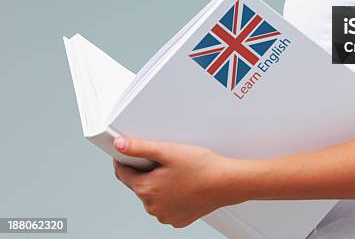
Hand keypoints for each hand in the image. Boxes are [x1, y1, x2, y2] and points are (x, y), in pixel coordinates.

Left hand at [112, 136, 246, 227]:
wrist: (226, 182)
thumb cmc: (201, 167)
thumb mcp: (168, 150)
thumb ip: (141, 147)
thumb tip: (120, 145)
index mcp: (146, 189)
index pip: (123, 174)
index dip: (124, 160)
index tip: (128, 153)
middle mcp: (152, 207)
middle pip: (140, 185)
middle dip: (147, 171)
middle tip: (165, 159)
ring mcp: (165, 215)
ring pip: (154, 196)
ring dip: (160, 184)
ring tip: (178, 171)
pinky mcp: (179, 219)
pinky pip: (168, 205)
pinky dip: (172, 196)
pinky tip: (184, 184)